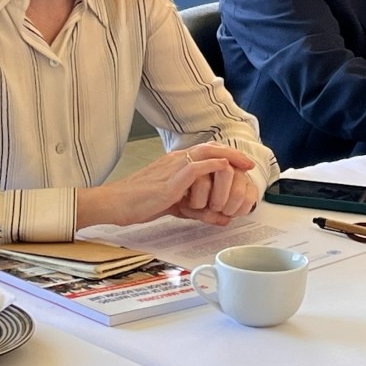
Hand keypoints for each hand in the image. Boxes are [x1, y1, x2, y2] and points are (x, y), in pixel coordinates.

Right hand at [76, 144, 257, 228]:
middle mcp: (175, 160)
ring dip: (227, 157)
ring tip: (243, 165)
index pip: (205, 152)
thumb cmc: (139, 203)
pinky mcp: (170, 180)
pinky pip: (195, 167)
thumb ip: (199, 210)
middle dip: (232, 154)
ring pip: (205, 153)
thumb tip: (222, 218)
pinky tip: (224, 168)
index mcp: (175, 163)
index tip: (242, 164)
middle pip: (209, 148)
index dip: (225, 155)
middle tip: (249, 164)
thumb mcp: (176, 207)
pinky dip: (212, 166)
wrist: (115, 204)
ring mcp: (172, 167)